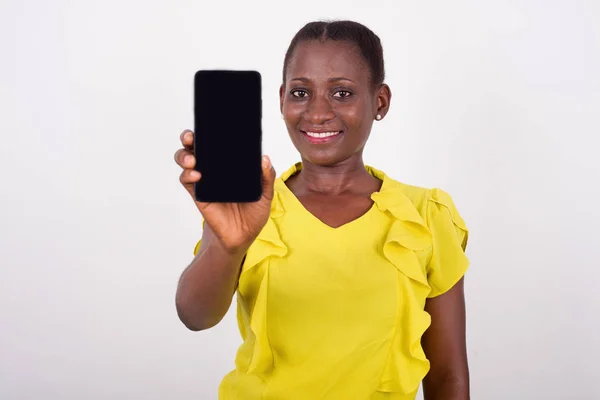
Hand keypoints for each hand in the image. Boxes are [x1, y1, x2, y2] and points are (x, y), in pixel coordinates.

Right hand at [175, 129, 276, 252]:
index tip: (209, 122)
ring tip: (192, 160)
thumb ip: (266, 177)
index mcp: (229, 164)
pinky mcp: (198, 194)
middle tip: (192, 137)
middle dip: (190, 137)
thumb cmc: (254, 213)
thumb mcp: (266, 194)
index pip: (217, 142)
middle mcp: (214, 168)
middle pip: (196, 146)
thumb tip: (264, 159)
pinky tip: (196, 175)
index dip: (210, 130)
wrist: (243, 236)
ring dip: (185, 155)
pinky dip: (188, 175)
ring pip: (186, 160)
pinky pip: (187, 180)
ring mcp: (204, 180)